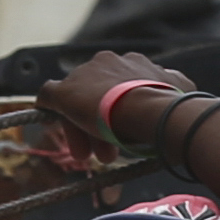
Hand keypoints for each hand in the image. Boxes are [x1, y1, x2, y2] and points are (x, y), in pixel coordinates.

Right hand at [41, 48, 187, 161]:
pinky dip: (153, 115)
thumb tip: (44, 98)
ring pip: (132, 103)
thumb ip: (49, 94)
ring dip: (123, 129)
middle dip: (98, 132)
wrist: (151, 111)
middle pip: (106, 101)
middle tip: (102, 159)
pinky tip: (151, 131)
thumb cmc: (106, 107)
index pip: (80, 95)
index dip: (74, 125)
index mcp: (100, 61)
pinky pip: (161, 100)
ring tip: (123, 153)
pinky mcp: (176, 85)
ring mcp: (153, 72)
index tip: (80, 151)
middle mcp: (126, 61)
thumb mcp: (64, 99)